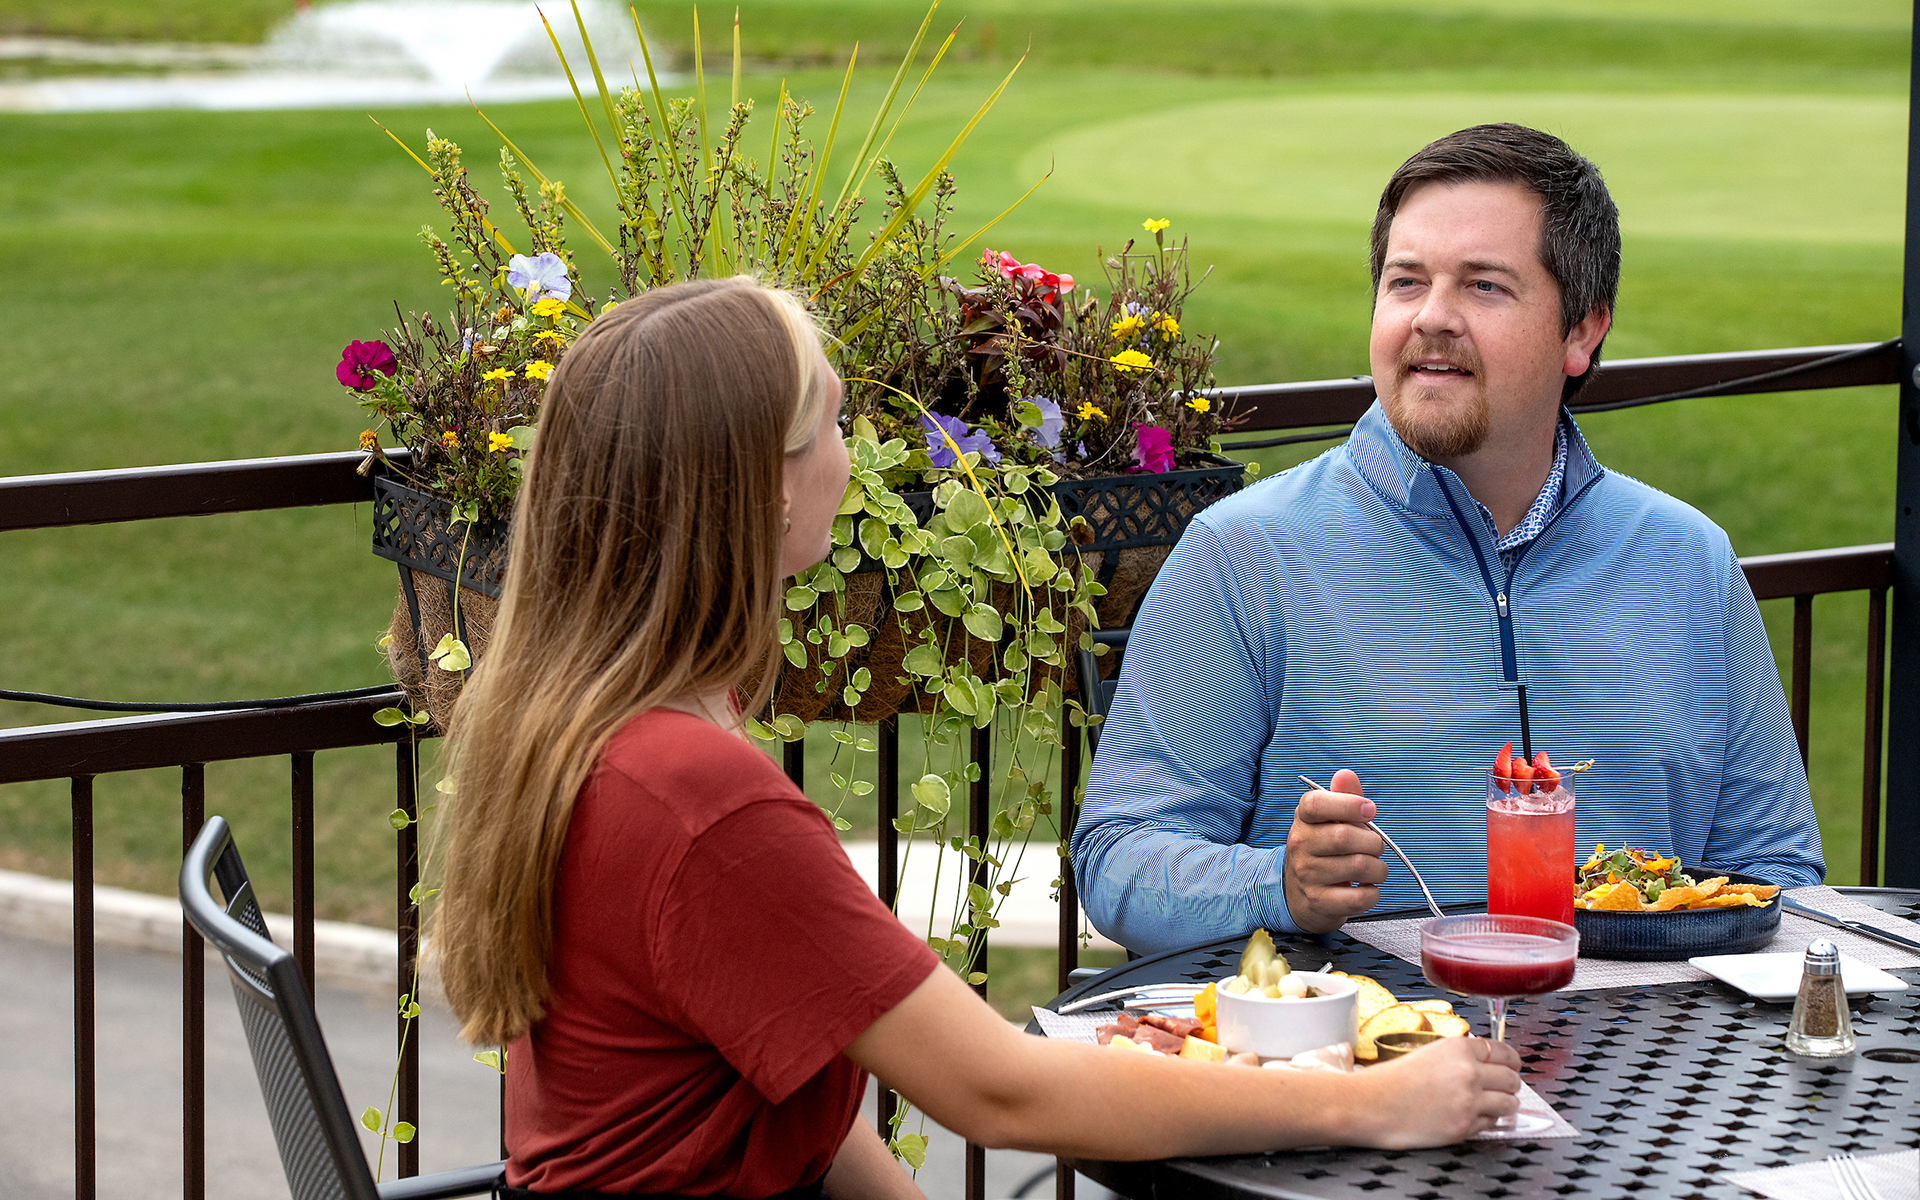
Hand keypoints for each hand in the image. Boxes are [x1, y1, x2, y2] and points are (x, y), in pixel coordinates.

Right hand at [1281, 769, 1386, 932]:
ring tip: (1373, 869)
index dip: (1348, 804)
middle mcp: (1300, 846)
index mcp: (1303, 820)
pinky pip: (1360, 897)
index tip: (1369, 810)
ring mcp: (1308, 876)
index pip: (1316, 803)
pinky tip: (1366, 888)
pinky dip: (1373, 893)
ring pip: (1359, 866)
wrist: (1297, 896)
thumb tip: (1346, 775)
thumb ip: (1342, 798)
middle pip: (1345, 837)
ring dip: (1379, 869)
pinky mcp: (1320, 902)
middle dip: (1373, 842)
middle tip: (1374, 847)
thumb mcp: (1328, 823)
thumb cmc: (1320, 854)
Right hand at [1350, 1037, 1522, 1147]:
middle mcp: (1468, 1072)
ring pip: (1510, 1103)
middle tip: (1502, 1087)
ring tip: (1491, 1104)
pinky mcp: (1464, 1127)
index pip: (1504, 1052)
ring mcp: (1468, 1101)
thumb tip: (1486, 1064)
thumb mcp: (1427, 1054)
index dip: (1511, 1061)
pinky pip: (1491, 1123)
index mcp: (1457, 1048)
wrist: (1369, 1106)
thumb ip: (1459, 1057)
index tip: (1512, 1066)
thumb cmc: (1390, 1081)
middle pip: (1512, 1078)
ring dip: (1504, 1104)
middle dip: (1510, 1084)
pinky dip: (1486, 1121)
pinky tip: (1470, 1116)